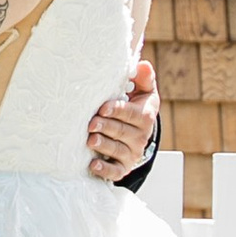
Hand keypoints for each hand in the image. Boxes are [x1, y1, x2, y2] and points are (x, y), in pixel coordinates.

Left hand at [85, 58, 159, 184]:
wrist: (138, 132)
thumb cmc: (136, 106)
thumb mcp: (143, 91)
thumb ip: (143, 78)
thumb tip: (142, 65)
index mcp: (145, 116)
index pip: (132, 114)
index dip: (118, 111)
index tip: (103, 108)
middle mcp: (140, 136)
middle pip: (122, 132)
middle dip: (107, 127)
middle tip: (91, 124)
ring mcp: (132, 153)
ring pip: (118, 151)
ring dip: (104, 146)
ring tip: (90, 140)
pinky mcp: (124, 167)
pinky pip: (116, 171)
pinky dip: (105, 169)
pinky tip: (93, 165)